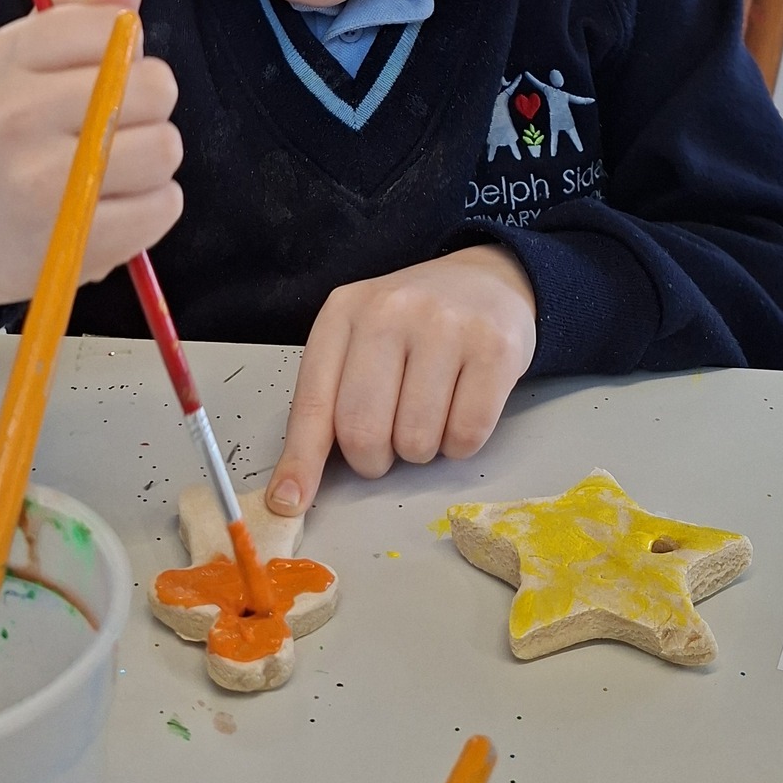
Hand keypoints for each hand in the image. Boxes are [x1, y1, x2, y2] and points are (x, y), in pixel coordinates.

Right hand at [0, 0, 182, 309]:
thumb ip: (79, 13)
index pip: (109, 27)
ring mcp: (41, 184)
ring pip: (165, 147)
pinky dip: (156, 204)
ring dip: (156, 155)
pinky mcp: (74, 239)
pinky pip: (164, 205)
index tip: (108, 68)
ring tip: (118, 163)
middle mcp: (14, 117)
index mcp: (3, 60)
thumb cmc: (13, 130)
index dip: (128, 45)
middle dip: (152, 102)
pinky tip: (119, 202)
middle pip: (153, 87)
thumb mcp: (26, 60)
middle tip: (121, 120)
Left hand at [265, 246, 536, 514]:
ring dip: (422, 449)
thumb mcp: (359, 342)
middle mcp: (389, 311)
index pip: (314, 402)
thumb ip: (329, 403)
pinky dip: (461, 443)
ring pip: (416, 440)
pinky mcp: (494, 348)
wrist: (487, 280)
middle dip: (374, 459)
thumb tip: (292, 489)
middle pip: (363, 431)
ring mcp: (445, 326)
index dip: (302, 461)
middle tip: (389, 440)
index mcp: (343, 312)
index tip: (289, 502)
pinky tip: (462, 407)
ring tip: (430, 411)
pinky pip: (467, 435)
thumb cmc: (415, 323)